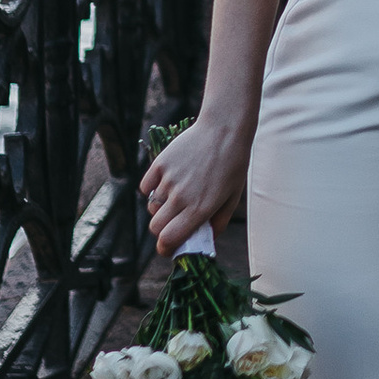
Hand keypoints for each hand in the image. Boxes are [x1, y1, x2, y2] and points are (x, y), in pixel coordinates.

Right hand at [141, 113, 249, 256]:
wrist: (225, 129)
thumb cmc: (233, 164)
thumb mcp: (232, 197)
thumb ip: (219, 223)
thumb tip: (206, 240)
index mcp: (200, 209)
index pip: (169, 240)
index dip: (166, 249)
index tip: (169, 248)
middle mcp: (181, 197)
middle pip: (155, 227)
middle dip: (163, 231)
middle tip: (173, 224)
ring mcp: (168, 180)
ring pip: (151, 207)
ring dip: (160, 209)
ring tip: (175, 198)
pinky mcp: (159, 164)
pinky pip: (145, 187)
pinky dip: (151, 190)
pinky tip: (165, 184)